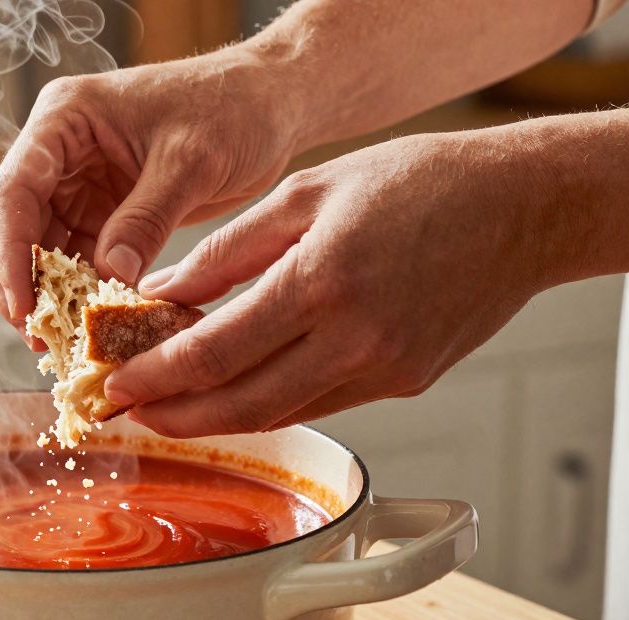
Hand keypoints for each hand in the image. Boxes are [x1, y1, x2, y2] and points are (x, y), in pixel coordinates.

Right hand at [0, 48, 302, 344]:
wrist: (269, 103)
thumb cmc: (231, 109)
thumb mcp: (190, 163)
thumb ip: (146, 219)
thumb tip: (110, 276)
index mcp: (63, 119)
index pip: (13, 192)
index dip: (10, 255)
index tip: (24, 310)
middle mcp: (57, 151)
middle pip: (8, 225)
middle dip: (18, 282)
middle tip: (39, 338)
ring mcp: (75, 183)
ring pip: (36, 249)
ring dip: (47, 295)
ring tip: (63, 342)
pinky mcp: (101, 212)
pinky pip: (74, 260)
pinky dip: (79, 292)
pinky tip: (90, 325)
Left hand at [106, 129, 561, 436]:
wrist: (521, 207)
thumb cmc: (417, 183)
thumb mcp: (305, 194)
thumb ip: (226, 251)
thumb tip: (161, 293)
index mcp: (321, 282)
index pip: (214, 353)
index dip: (155, 379)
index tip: (115, 386)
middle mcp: (354, 339)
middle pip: (239, 404)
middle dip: (173, 417)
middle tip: (127, 413)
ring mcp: (384, 368)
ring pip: (279, 413)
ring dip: (216, 419)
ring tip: (169, 408)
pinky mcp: (405, 382)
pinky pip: (321, 403)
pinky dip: (269, 403)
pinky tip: (235, 393)